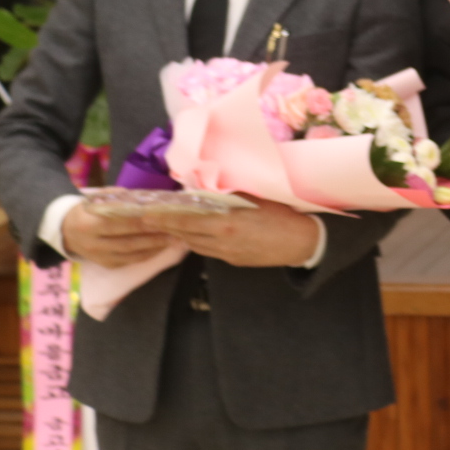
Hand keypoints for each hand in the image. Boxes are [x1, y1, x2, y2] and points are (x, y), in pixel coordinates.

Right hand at [61, 203, 173, 267]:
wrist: (65, 230)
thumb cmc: (88, 209)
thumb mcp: (98, 199)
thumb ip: (120, 198)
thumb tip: (148, 199)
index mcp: (89, 224)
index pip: (121, 223)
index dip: (143, 221)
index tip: (163, 217)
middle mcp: (93, 244)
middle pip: (130, 242)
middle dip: (155, 237)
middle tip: (177, 230)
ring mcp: (100, 257)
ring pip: (132, 254)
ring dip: (155, 247)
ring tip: (175, 239)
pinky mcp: (106, 264)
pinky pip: (131, 261)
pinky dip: (148, 254)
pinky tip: (161, 247)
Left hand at [153, 195, 320, 267]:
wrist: (303, 242)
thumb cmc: (282, 214)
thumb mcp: (255, 198)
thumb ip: (228, 196)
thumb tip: (205, 189)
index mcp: (226, 223)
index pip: (186, 221)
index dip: (164, 218)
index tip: (147, 215)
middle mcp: (221, 241)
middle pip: (186, 235)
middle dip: (168, 227)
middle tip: (152, 219)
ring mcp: (227, 254)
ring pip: (195, 245)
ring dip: (183, 235)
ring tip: (172, 224)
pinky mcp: (234, 261)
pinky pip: (209, 251)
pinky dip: (199, 241)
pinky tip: (199, 234)